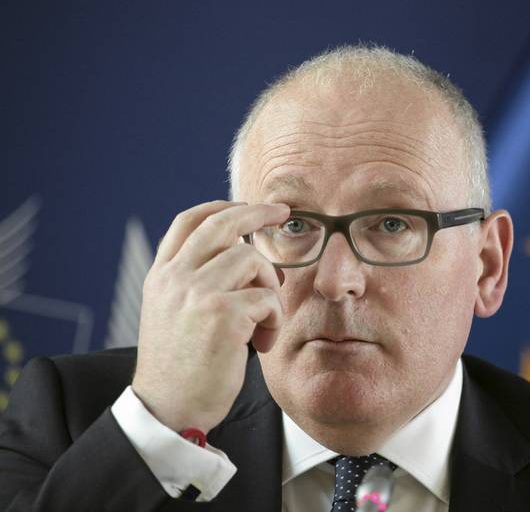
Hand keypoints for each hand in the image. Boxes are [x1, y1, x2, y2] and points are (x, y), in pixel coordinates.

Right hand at [131, 200, 290, 431]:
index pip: (189, 221)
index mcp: (161, 276)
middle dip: (258, 212)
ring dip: (270, 286)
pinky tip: (262, 342)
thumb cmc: (181, 367)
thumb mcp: (174, 313)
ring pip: (252, 260)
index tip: (247, 206)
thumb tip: (240, 249)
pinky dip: (274, 318)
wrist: (168, 410)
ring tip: (264, 319)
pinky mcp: (222, 315)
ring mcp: (197, 293)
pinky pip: (267, 298)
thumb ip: (195, 280)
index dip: (222, 206)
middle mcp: (175, 278)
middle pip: (223, 223)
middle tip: (282, 213)